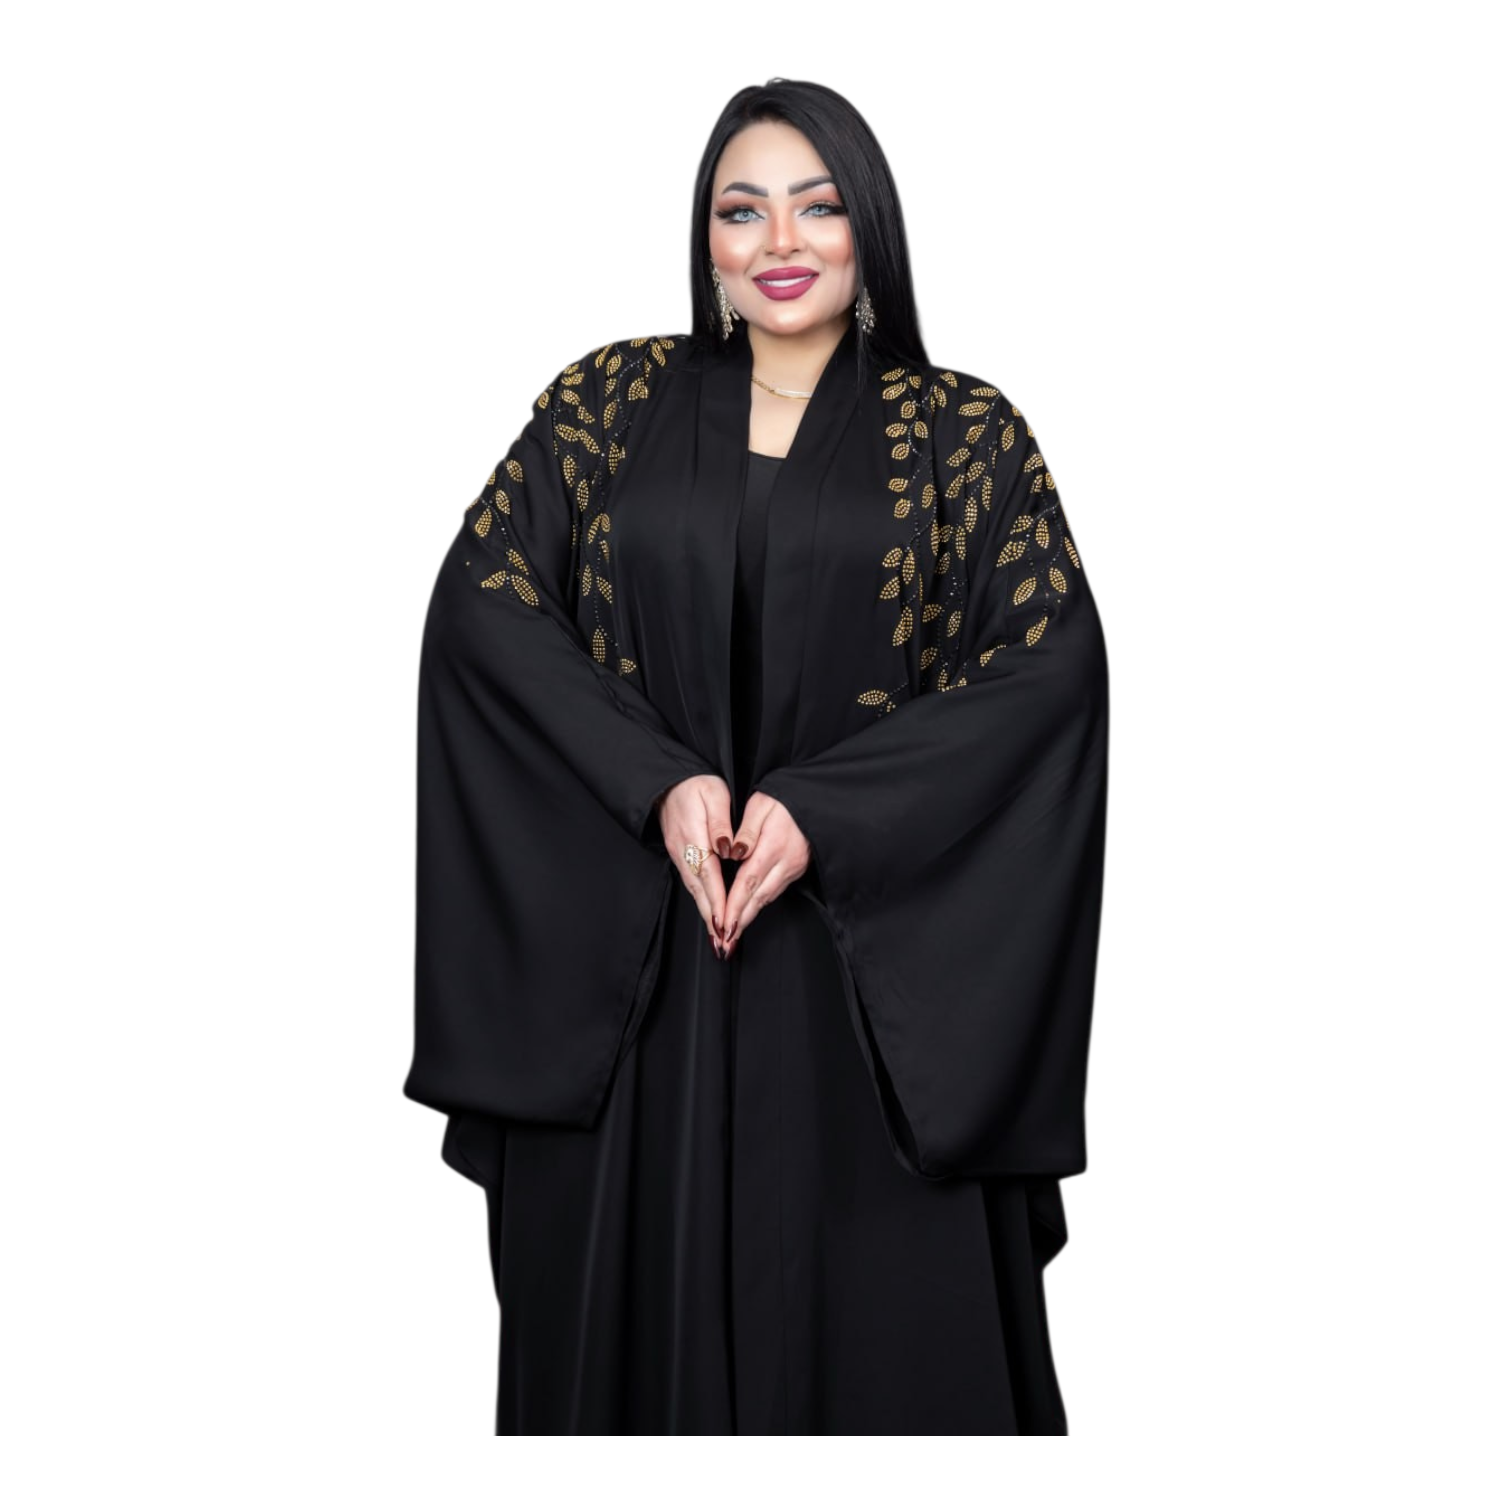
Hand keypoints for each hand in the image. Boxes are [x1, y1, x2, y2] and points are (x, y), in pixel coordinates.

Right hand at [655, 773, 735, 958]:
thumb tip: (728, 848)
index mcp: (693, 835)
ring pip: (693, 889)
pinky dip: (700, 900)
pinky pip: (690, 882)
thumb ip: (721, 823)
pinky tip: (708, 912)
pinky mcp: (678, 854)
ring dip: (705, 913)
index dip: (717, 899)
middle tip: (723, 942)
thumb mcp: (713, 795)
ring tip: (717, 936)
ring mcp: (678, 853)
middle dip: (711, 917)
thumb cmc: (696, 784)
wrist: (669, 780)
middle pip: (698, 889)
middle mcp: (682, 849)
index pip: (708, 873)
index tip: (726, 920)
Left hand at [720, 791, 810, 952]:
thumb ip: (745, 830)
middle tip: (725, 943)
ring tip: (733, 933)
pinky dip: (761, 903)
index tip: (722, 925)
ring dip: (750, 916)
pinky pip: (775, 890)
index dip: (734, 906)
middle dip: (740, 922)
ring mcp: (794, 868)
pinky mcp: (798, 868)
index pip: (747, 883)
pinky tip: (750, 911)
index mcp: (772, 847)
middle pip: (758, 898)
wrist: (815, 798)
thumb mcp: (760, 804)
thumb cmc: (784, 798)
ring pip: (768, 898)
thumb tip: (732, 851)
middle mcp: (785, 863)